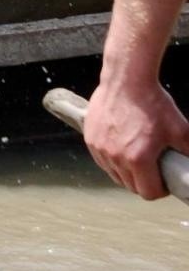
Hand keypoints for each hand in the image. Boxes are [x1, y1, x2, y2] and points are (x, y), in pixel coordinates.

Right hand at [84, 78, 188, 199]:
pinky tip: (121, 145)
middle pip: (130, 186)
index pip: (148, 193)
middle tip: (152, 166)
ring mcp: (100, 147)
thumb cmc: (152, 101)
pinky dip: (111, 158)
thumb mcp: (181, 130)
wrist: (127, 77)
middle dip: (144, 181)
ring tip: (136, 154)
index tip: (164, 179)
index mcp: (138, 159)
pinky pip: (102, 159)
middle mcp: (115, 157)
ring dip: (126, 171)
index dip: (160, 189)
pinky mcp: (90, 137)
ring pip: (114, 174)